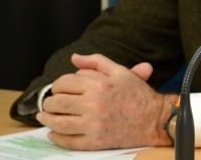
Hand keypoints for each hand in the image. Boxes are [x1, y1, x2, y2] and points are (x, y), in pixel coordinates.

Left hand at [37, 52, 176, 149]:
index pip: (64, 83)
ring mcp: (93, 125)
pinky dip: (57, 138)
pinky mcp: (95, 142)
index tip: (58, 89)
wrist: (155, 119)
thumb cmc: (137, 94)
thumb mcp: (119, 71)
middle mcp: (94, 104)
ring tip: (45, 117)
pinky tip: (54, 133)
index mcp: (98, 85)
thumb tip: (74, 58)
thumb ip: (95, 61)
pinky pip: (68, 141)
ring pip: (59, 123)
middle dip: (49, 103)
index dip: (57, 86)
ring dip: (47, 120)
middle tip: (49, 104)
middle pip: (58, 103)